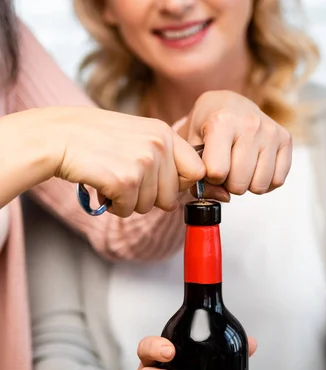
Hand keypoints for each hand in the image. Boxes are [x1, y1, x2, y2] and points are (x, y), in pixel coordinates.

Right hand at [0, 107, 204, 213]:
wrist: (58, 136)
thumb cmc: (96, 137)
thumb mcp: (138, 133)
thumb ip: (165, 154)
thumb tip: (192, 182)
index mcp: (164, 133)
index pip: (197, 172)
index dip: (180, 185)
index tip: (161, 185)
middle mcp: (158, 146)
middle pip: (172, 197)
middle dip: (150, 198)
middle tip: (127, 181)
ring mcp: (143, 163)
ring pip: (149, 207)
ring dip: (128, 201)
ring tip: (111, 178)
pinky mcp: (125, 181)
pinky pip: (127, 210)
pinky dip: (113, 205)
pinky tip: (102, 186)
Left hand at [178, 90, 291, 200]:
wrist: (228, 104)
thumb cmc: (206, 127)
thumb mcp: (191, 146)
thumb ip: (197, 176)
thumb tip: (224, 197)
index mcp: (222, 122)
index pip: (217, 172)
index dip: (210, 177)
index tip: (209, 165)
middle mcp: (250, 124)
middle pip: (239, 183)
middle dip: (229, 184)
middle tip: (226, 168)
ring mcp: (271, 132)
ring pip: (260, 185)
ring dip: (247, 184)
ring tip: (240, 167)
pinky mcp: (286, 139)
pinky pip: (277, 181)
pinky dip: (265, 182)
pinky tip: (255, 168)